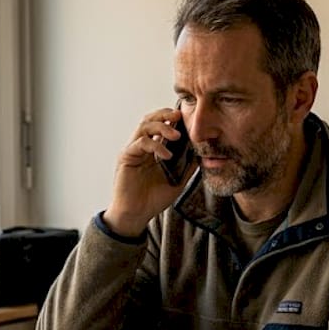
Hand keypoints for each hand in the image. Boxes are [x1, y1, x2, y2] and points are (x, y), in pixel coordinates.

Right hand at [103, 108, 196, 237]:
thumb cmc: (153, 199)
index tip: (186, 117)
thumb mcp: (177, 180)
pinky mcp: (126, 157)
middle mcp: (141, 147)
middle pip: (150, 120)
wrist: (136, 215)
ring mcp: (133, 151)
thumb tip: (202, 154)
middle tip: (179, 115)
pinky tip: (167, 155)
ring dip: (161, 127)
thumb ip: (187, 167)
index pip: (160, 125)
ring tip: (177, 135)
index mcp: (152, 150)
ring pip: (144, 127)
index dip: (171, 118)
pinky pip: (140, 143)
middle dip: (164, 114)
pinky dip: (156, 146)